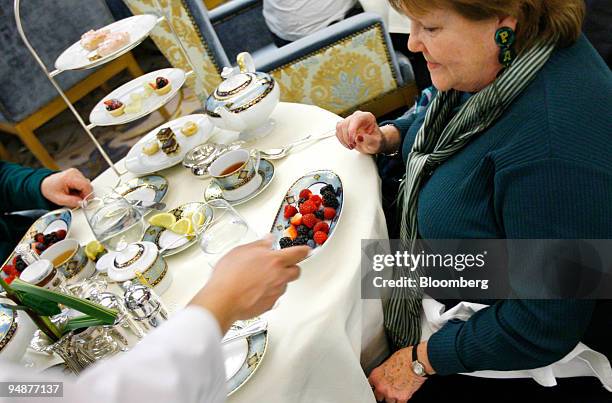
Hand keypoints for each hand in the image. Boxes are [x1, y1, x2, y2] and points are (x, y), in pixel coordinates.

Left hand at [40, 168, 92, 207]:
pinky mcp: (77, 174)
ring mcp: (76, 172)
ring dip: (82, 192)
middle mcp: (74, 172)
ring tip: (73, 194)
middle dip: (84, 194)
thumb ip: (72, 201)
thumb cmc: (50, 190)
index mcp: (69, 177)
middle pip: (87, 185)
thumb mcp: (59, 199)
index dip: (88, 195)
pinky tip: (73, 191)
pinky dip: (80, 189)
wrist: (45, 184)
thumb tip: (82, 203)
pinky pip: (84, 183)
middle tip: (77, 200)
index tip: (85, 202)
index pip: (86, 185)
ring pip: (87, 184)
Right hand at [190, 236, 308, 331]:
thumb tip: (268, 240)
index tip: (306, 250)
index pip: (298, 253)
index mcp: (275, 260)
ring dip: (278, 280)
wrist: (223, 299)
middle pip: (296, 271)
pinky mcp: (269, 305)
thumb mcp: (242, 251)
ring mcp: (275, 292)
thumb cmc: (229, 275)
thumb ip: (259, 245)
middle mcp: (279, 277)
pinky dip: (268, 293)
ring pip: (284, 284)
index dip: (304, 250)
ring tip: (261, 278)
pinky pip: (274, 297)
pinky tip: (255, 290)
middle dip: (291, 267)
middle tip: (281, 265)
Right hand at [335, 111, 399, 154]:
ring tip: (351, 146)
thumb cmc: (376, 141)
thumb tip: (360, 137)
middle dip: (347, 137)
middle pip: (346, 123)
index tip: (353, 141)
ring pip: (340, 127)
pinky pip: (337, 131)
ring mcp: (350, 121)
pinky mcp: (344, 126)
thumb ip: (370, 140)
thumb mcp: (376, 143)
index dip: (352, 130)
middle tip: (353, 146)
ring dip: (343, 139)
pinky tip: (348, 144)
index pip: (356, 119)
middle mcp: (357, 116)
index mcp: (367, 117)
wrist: (373, 143)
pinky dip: (341, 140)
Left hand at [368, 347, 425, 402]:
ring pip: (389, 401)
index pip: (370, 386)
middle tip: (390, 387)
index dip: (376, 385)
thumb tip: (383, 376)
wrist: (416, 362)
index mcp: (376, 376)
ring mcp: (391, 394)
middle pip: (378, 396)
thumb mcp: (387, 362)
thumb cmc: (404, 358)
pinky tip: (404, 393)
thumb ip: (382, 373)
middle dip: (384, 392)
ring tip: (399, 388)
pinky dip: (402, 399)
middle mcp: (381, 386)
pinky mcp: (402, 398)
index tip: (379, 386)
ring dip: (393, 396)